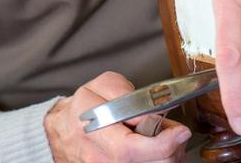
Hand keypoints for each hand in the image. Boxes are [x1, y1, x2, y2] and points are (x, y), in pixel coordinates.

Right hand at [45, 71, 190, 162]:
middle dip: (170, 150)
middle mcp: (97, 156)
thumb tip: (151, 111)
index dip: (161, 143)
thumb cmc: (84, 107)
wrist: (61, 131)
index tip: (179, 132)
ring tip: (164, 139)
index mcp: (93, 127)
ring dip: (167, 157)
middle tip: (174, 132)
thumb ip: (127, 94)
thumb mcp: (101, 86)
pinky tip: (155, 151)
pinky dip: (157, 161)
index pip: (130, 148)